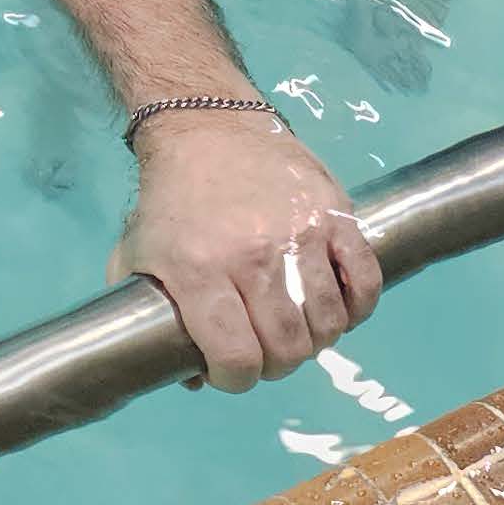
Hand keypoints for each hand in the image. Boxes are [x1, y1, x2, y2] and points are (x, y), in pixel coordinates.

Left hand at [113, 114, 376, 393]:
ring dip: (316, 340)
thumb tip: (193, 378)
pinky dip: (357, 308)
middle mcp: (253, 256)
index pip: (237, 357)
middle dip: (276, 365)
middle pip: (289, 348)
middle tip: (266, 352)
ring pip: (328, 323)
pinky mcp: (336, 214)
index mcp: (200, 271)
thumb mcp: (139, 256)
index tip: (231, 371)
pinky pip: (365, 282)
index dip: (236, 379)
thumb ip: (154, 317)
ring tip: (298, 329)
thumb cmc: (170, 199)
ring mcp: (301, 234)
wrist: (207, 125)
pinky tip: (337, 307)